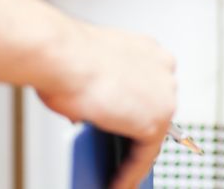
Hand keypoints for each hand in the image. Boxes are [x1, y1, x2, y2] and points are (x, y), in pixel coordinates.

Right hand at [37, 24, 176, 188]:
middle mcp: (162, 68)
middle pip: (153, 109)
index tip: (130, 122)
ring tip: (117, 173)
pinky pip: (144, 157)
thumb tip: (94, 112)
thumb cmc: (64, 54)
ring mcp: (163, 95)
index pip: (148, 85)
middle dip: (136, 131)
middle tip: (120, 152)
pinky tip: (116, 183)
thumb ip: (100, 89)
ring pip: (151, 135)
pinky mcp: (155, 122)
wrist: (60, 55)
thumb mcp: (87, 68)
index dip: (137, 106)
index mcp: (147, 49)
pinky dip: (129, 173)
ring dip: (132, 155)